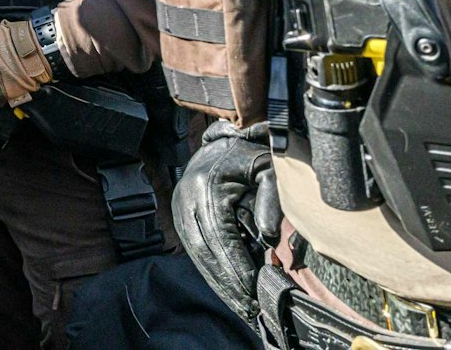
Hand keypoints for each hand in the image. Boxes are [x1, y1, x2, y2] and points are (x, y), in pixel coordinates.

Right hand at [171, 120, 279, 325]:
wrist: (221, 142)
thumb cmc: (248, 155)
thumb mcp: (267, 170)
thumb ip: (271, 202)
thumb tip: (267, 237)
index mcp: (206, 186)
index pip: (221, 236)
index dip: (237, 265)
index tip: (254, 288)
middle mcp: (186, 198)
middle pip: (205, 250)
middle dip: (227, 281)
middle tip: (248, 306)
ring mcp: (179, 207)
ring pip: (196, 253)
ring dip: (217, 281)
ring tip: (239, 303)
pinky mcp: (179, 214)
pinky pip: (192, 247)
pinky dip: (210, 269)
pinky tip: (226, 286)